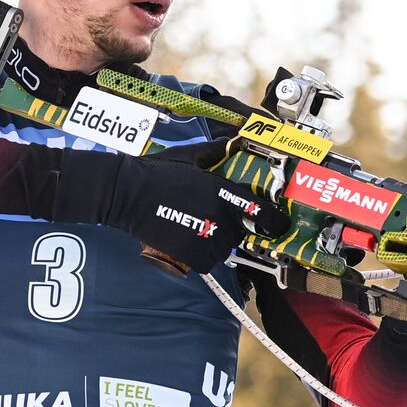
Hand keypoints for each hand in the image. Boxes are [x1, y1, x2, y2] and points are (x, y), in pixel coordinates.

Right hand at [54, 145, 288, 272]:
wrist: (128, 192)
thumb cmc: (156, 173)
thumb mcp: (190, 156)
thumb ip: (214, 152)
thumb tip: (229, 142)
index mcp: (222, 190)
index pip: (261, 212)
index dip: (274, 222)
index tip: (278, 225)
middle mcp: (219, 214)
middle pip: (241, 233)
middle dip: (232, 230)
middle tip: (213, 222)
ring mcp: (205, 235)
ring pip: (225, 250)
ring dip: (216, 244)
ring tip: (198, 231)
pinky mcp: (190, 253)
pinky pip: (208, 263)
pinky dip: (202, 259)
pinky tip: (190, 245)